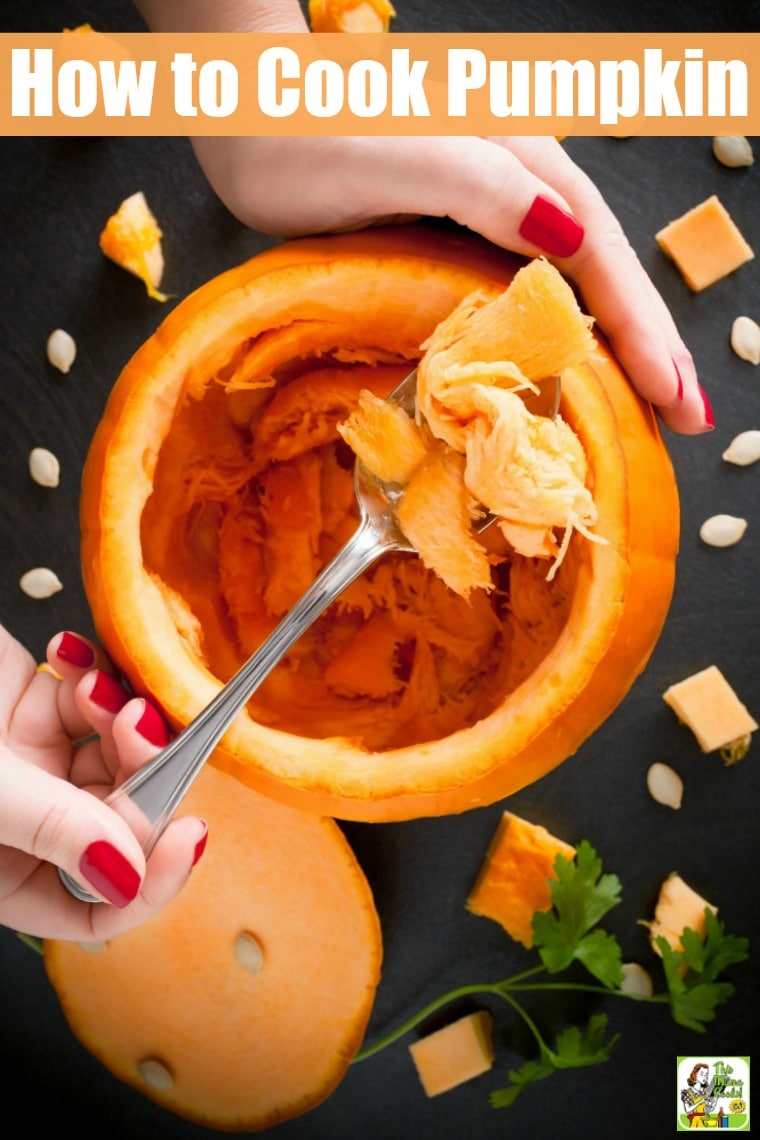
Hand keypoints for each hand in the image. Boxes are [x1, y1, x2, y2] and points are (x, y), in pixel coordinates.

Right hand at [0, 624, 206, 940]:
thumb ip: (50, 828)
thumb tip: (127, 873)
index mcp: (5, 876)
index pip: (98, 907)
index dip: (150, 881)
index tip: (188, 837)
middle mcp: (28, 828)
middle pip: (125, 819)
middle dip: (144, 776)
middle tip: (141, 729)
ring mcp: (35, 765)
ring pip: (121, 755)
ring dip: (125, 719)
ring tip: (96, 689)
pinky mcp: (34, 706)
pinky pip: (94, 699)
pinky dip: (94, 678)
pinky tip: (68, 657)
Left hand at [136, 1, 709, 436]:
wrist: (250, 115)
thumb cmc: (315, 129)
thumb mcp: (406, 153)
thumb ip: (489, 188)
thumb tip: (574, 247)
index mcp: (524, 165)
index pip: (605, 259)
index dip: (644, 332)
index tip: (675, 396)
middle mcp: (522, 189)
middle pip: (606, 276)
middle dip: (651, 348)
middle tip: (688, 417)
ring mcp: (490, 215)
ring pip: (571, 290)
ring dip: (613, 350)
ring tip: (649, 408)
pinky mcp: (454, 239)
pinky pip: (522, 299)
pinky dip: (554, 341)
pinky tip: (563, 375)